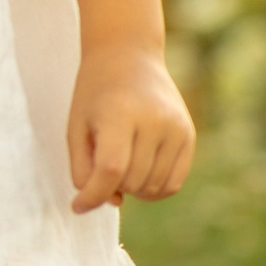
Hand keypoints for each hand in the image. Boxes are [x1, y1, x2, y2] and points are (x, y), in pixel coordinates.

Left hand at [67, 42, 195, 212]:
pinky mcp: (189, 135)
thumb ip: (83, 169)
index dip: (92, 195)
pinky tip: (138, 174)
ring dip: (131, 189)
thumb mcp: (76, 129)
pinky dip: (153, 189)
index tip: (77, 206)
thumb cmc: (95, 97)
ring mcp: (177, 128)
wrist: (129, 59)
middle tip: (99, 165)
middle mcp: (155, 121)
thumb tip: (111, 201)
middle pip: (131, 182)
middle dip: (109, 186)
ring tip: (119, 164)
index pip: (111, 170)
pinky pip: (173, 184)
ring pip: (153, 188)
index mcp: (121, 115)